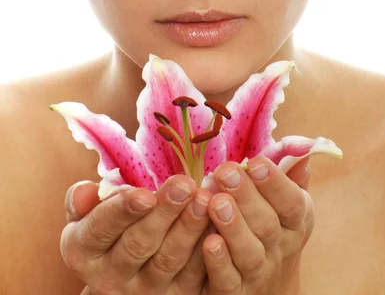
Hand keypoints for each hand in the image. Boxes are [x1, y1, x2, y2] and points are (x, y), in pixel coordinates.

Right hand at [62, 176, 212, 293]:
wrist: (123, 278)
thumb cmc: (108, 229)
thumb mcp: (87, 216)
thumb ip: (82, 201)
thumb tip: (85, 191)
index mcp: (83, 251)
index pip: (100, 229)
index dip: (122, 211)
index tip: (145, 194)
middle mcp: (109, 278)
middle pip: (138, 244)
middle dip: (164, 213)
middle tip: (186, 185)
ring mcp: (143, 293)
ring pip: (168, 261)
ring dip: (189, 229)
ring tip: (205, 198)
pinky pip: (193, 278)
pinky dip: (206, 251)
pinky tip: (218, 223)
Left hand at [199, 157, 313, 294]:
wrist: (271, 288)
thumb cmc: (273, 226)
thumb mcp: (288, 200)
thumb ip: (292, 170)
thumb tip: (303, 142)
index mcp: (295, 220)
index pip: (291, 202)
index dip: (275, 183)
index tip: (256, 162)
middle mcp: (281, 247)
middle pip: (267, 224)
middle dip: (246, 196)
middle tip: (226, 171)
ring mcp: (259, 272)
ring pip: (249, 253)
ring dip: (233, 228)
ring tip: (215, 203)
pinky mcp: (235, 292)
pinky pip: (228, 280)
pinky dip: (218, 264)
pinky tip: (207, 242)